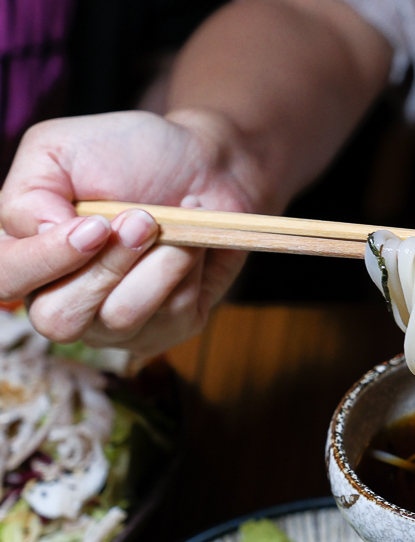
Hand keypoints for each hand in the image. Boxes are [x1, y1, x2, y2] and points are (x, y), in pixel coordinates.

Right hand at [0, 109, 259, 354]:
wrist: (203, 161)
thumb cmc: (128, 154)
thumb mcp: (60, 149)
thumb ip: (30, 193)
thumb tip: (38, 236)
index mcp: (27, 254)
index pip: (8, 280)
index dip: (46, 259)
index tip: (95, 225)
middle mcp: (63, 298)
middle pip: (60, 320)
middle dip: (107, 267)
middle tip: (142, 221)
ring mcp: (115, 323)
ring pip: (122, 317)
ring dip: (155, 264)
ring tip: (167, 225)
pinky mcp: (169, 328)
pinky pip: (174, 315)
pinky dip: (187, 269)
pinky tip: (190, 244)